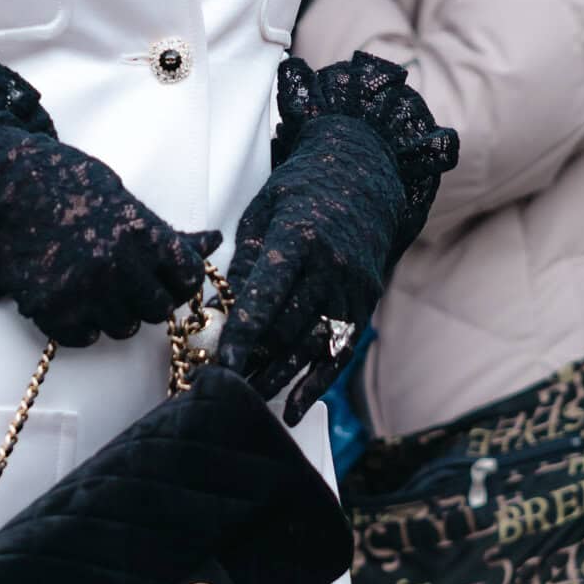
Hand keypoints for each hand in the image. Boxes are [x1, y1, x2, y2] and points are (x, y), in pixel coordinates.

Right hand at [0, 43, 219, 341]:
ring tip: (88, 284)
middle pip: (158, 309)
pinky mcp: (51, 309)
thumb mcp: (118, 195)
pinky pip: (84, 338)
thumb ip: (163, 230)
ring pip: (123, 327)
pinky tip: (64, 297)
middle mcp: (119, 264)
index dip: (175, 279)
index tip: (160, 274)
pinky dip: (77, 324)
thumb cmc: (58, 180)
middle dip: (143, 297)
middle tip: (119, 279)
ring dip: (111, 312)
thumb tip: (213, 242)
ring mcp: (85, 290)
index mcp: (141, 231)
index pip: (187, 279)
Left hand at [215, 52, 457, 424]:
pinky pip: (339, 353)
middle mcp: (334, 266)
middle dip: (253, 361)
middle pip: (290, 328)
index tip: (221, 364)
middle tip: (218, 386)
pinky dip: (315, 385)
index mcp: (301, 237)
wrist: (365, 174)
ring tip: (243, 402)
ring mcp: (354, 288)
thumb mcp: (262, 212)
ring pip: (313, 347)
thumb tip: (220, 312)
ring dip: (277, 378)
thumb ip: (245, 262)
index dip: (243, 333)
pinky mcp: (365, 304)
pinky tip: (292, 410)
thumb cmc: (300, 190)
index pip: (268, 294)